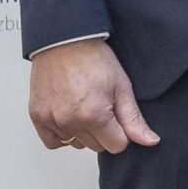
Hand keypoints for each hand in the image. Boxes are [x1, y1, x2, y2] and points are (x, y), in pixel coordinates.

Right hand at [28, 37, 157, 152]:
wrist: (65, 42)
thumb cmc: (93, 59)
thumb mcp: (122, 87)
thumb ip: (134, 119)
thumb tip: (150, 141)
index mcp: (94, 115)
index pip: (117, 146)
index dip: (121, 131)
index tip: (117, 115)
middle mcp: (69, 121)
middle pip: (96, 146)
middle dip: (103, 131)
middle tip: (100, 105)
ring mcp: (50, 120)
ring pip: (76, 144)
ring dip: (83, 132)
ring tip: (83, 106)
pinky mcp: (37, 117)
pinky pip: (53, 142)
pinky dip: (62, 135)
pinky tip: (69, 117)